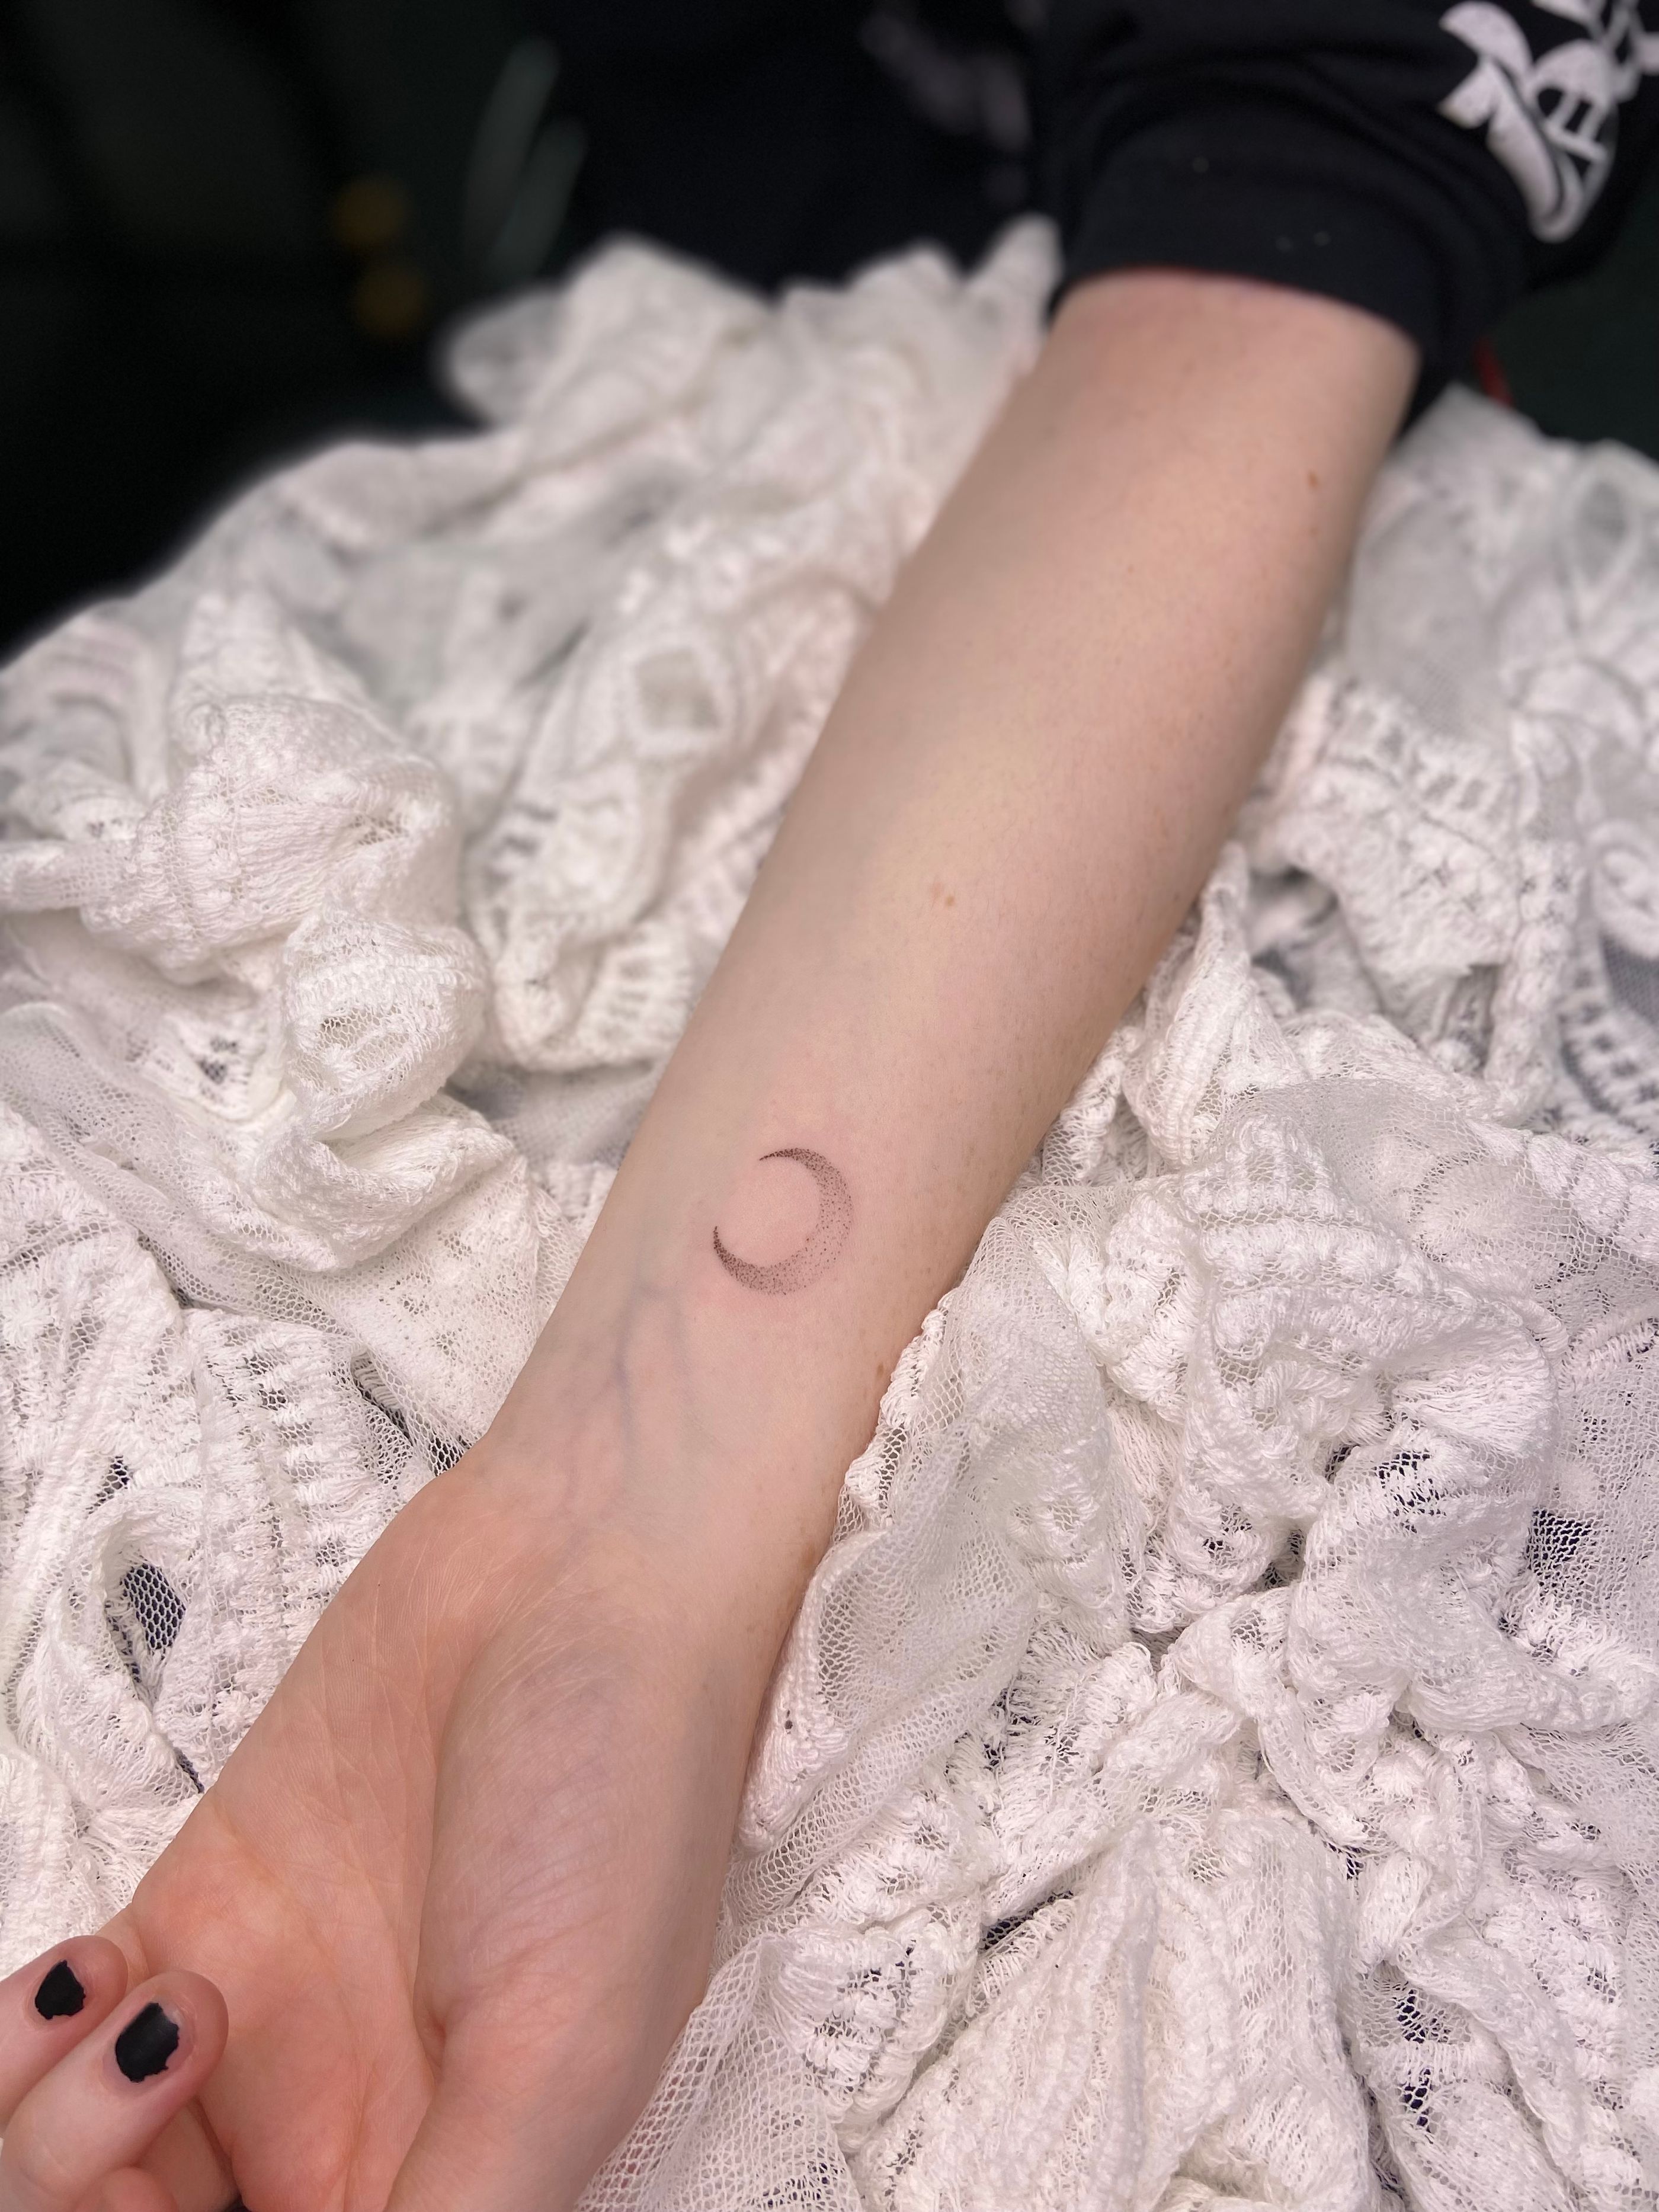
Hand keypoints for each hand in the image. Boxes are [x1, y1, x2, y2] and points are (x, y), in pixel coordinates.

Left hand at [29, 1425, 765, 2210]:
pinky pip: (53, 2042)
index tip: (171, 2206)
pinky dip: (23, 2037)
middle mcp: (341, 2135)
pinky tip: (90, 1968)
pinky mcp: (197, 1914)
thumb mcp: (562, 2049)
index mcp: (443, 2191)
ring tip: (119, 2007)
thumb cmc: (617, 1797)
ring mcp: (257, 2031)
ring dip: (37, 2134)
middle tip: (139, 2101)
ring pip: (68, 2174)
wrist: (576, 1566)